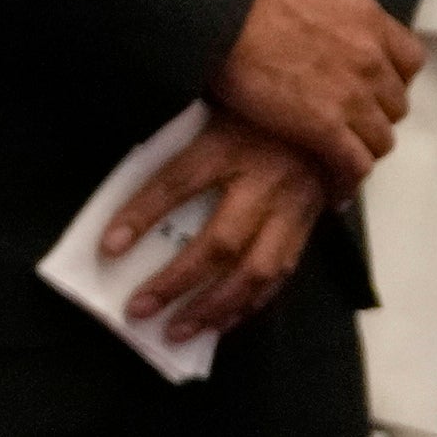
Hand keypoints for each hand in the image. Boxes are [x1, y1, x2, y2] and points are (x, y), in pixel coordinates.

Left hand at [113, 107, 333, 340]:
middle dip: (177, 282)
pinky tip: (222, 323)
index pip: (175, 183)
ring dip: (214, 307)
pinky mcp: (308, 228)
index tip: (107, 248)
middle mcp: (262, 183)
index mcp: (228, 145)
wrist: (329, 110)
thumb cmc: (254, 107)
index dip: (141, 215)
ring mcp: (291, 210)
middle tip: (138, 309)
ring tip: (177, 331)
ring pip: (255, 271)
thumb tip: (122, 169)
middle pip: (218, 242)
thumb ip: (174, 136)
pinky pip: (281, 275)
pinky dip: (250, 305)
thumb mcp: (212, 105)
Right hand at [216, 0, 423, 193]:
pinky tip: (334, 189)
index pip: (408, 61)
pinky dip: (346, 180)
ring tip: (337, 161)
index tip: (371, 89)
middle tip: (345, 124)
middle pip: (394, 104)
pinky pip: (354, 165)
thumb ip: (324, 21)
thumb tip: (310, 36)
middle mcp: (371, 57)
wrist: (214, 10)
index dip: (391, 80)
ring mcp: (353, 94)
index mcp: (367, 19)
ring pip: (379, 139)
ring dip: (359, 150)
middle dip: (372, 116)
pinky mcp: (326, 126)